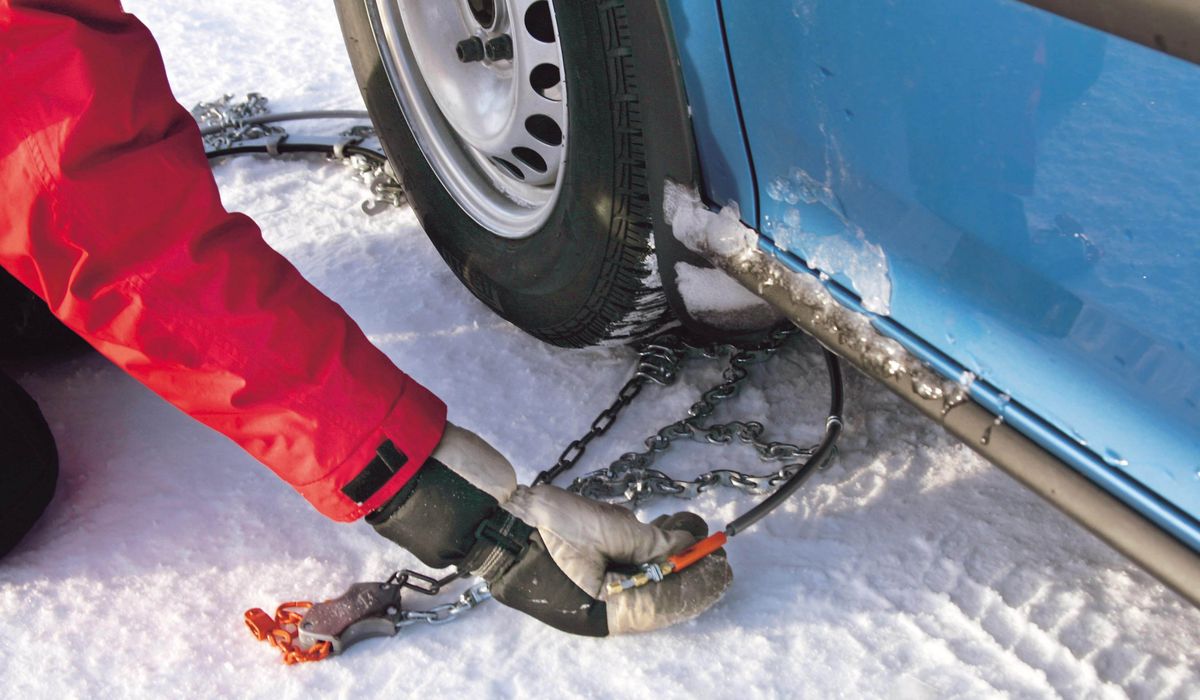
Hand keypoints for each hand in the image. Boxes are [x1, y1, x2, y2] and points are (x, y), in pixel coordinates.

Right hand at [368, 424, 731, 635]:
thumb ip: (649, 541)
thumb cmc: (542, 527)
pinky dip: (638, 545)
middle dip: (687, 566)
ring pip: (641, 573)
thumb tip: (685, 547)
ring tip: (687, 524)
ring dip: (665, 550)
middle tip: (714, 543)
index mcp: (604, 613)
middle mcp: (598, 608)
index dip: (699, 584)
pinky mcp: (578, 567)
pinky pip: (620, 562)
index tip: (724, 564)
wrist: (488, 516)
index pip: (665, 604)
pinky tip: (650, 524)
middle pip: (657, 591)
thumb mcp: (603, 528)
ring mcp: (587, 589)